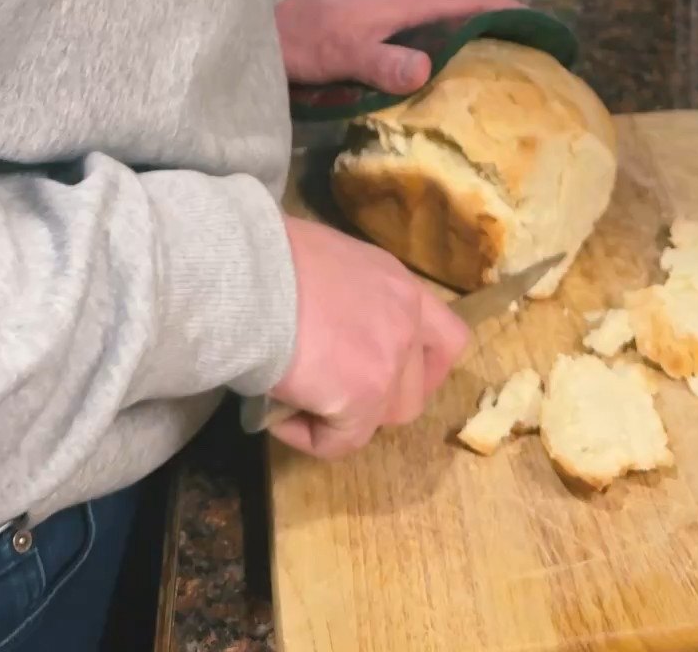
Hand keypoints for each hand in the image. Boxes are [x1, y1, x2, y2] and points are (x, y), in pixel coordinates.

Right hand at [271, 216, 469, 458]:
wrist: (249, 273)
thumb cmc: (270, 256)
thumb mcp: (327, 263)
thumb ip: (346, 299)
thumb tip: (325, 330)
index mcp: (397, 283)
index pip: (447, 337)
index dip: (423, 369)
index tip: (387, 377)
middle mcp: (406, 320)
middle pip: (414, 390)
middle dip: (377, 403)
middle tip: (333, 397)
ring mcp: (390, 361)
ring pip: (383, 419)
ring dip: (344, 420)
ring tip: (299, 401)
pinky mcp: (363, 397)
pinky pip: (340, 441)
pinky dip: (309, 437)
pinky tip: (278, 415)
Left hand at [275, 0, 519, 97]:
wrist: (260, 22)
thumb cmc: (304, 34)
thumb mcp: (343, 52)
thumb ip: (382, 61)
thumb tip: (428, 69)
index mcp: (406, 1)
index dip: (507, 7)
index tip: (540, 25)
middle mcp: (404, 6)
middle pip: (463, 13)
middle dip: (498, 30)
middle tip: (531, 63)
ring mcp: (388, 20)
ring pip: (442, 29)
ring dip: (472, 46)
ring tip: (499, 80)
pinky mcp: (373, 37)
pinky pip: (422, 43)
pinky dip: (444, 58)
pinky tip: (447, 87)